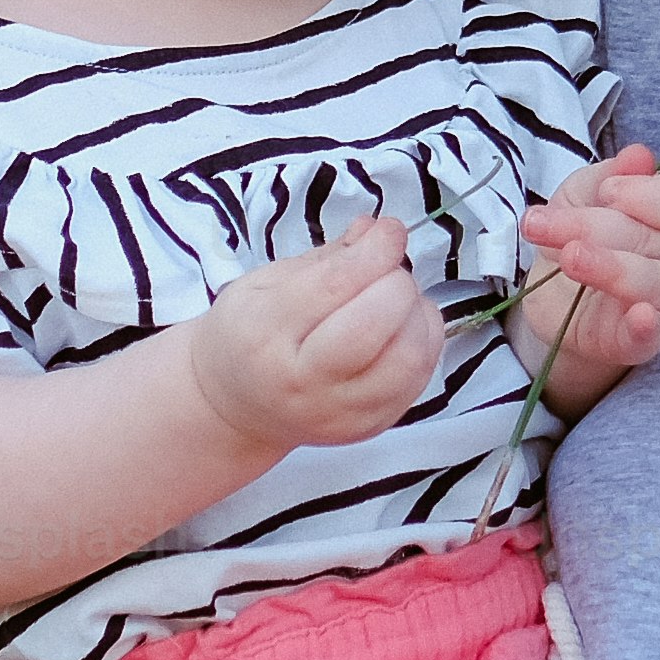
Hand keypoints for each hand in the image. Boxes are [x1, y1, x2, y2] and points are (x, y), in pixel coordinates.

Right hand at [181, 214, 441, 455]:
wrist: (235, 406)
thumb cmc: (249, 335)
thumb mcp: (266, 282)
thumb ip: (329, 257)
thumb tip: (378, 231)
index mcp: (265, 332)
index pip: (337, 284)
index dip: (377, 249)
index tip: (389, 231)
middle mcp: (302, 381)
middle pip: (377, 323)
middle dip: (397, 281)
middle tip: (387, 271)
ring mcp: (338, 412)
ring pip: (408, 359)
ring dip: (417, 315)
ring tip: (398, 302)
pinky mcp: (368, 428)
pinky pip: (418, 382)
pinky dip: (424, 344)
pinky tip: (404, 330)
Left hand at [514, 142, 659, 400]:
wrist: (560, 298)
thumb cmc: (586, 237)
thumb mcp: (585, 196)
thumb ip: (610, 176)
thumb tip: (639, 156)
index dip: (646, 193)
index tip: (605, 193)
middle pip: (652, 236)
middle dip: (591, 225)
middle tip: (540, 223)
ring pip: (651, 281)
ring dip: (608, 266)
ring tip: (570, 257)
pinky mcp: (646, 340)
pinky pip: (653, 334)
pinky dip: (646, 326)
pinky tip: (638, 316)